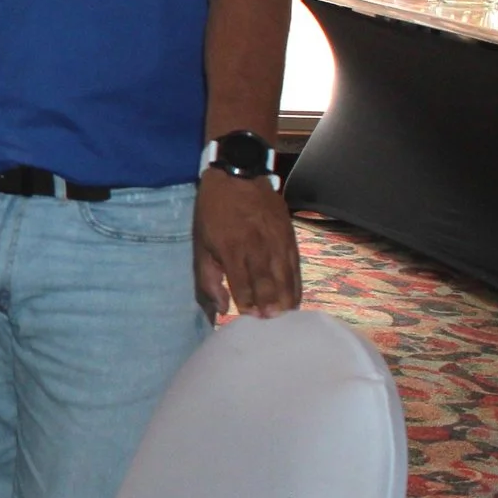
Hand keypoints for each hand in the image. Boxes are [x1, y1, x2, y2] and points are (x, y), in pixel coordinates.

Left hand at [193, 170, 300, 319]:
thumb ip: (209, 278)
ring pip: (286, 278)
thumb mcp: (201, 242)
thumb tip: (222, 308)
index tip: (249, 319)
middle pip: (268, 285)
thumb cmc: (214, 211)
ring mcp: (277, 242)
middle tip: (270, 322)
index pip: (244, 286)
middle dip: (269, 307)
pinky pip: (296, 267)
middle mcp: (257, 247)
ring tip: (283, 316)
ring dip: (286, 300)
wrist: (239, 175)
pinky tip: (294, 299)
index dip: (248, 305)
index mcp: (232, 249)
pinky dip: (296, 285)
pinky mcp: (290, 237)